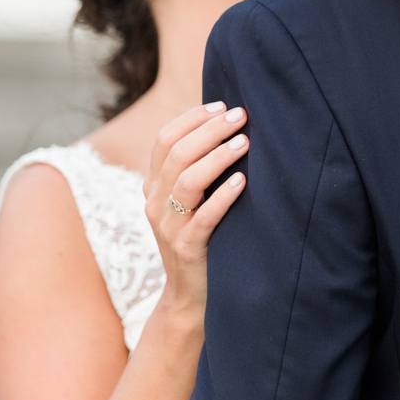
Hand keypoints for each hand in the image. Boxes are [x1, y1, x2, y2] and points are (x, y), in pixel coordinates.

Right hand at [142, 103, 251, 329]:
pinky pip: (202, 217)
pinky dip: (222, 197)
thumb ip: (198, 168)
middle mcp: (154, 202)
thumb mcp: (192, 201)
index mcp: (154, 186)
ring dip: (217, 157)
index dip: (192, 118)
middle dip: (210, 130)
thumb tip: (230, 125)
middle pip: (176, 154)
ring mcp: (168, 227)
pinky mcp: (187, 248)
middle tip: (242, 116)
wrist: (191, 294)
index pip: (163, 140)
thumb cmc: (202, 237)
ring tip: (245, 142)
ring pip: (186, 181)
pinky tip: (242, 182)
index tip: (223, 104)